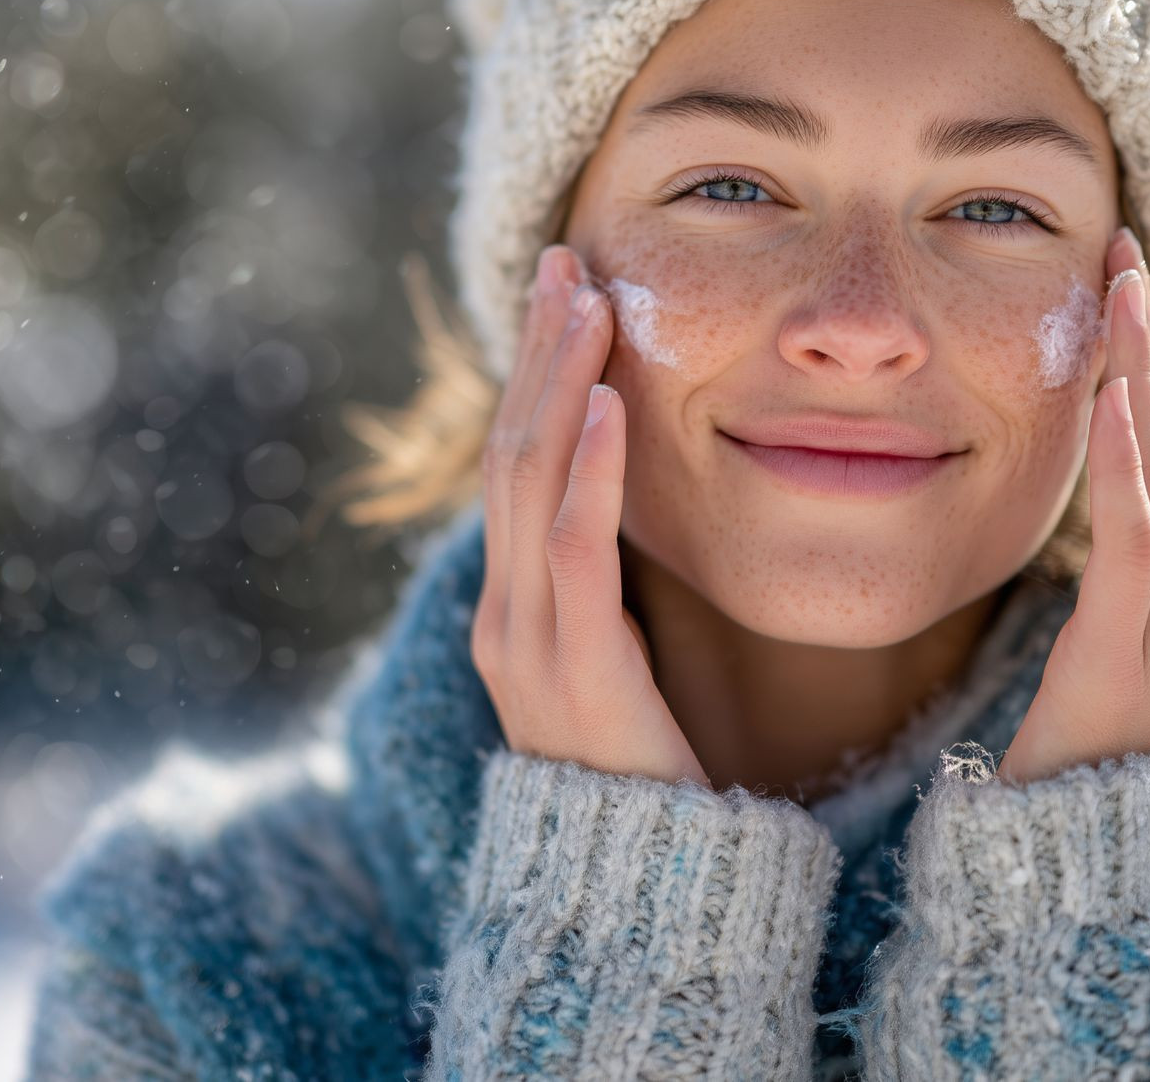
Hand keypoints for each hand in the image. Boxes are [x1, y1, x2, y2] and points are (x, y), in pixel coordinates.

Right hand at [470, 241, 709, 788]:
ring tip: (586, 300)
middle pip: (514, 451)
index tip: (566, 292)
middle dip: (540, 351)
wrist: (635, 891)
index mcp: (516, 607)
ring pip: (533, 482)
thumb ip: (611, 594)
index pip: (519, 464)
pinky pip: (576, 553)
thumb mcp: (619, 663)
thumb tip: (635, 519)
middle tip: (564, 259)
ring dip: (560, 383)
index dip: (538, 373)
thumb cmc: (643, 774)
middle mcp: (507, 613)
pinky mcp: (574, 668)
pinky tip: (611, 407)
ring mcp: (529, 640)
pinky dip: (590, 473)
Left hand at [996, 226, 1149, 784]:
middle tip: (1123, 256)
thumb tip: (1089, 523)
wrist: (1080, 871)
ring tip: (1117, 293)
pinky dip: (1126, 461)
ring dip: (1140, 376)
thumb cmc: (1073, 765)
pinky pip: (1138, 540)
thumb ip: (1110, 594)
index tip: (1126, 292)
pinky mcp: (1139, 653)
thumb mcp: (1098, 662)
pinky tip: (1113, 395)